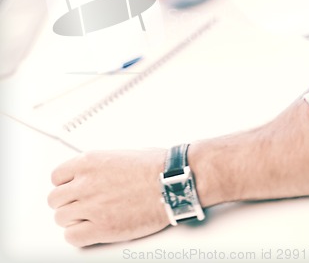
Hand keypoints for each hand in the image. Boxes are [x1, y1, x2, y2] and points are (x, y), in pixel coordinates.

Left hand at [47, 149, 168, 246]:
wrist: (171, 183)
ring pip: (61, 218)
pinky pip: (72, 237)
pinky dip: (78, 235)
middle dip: (66, 202)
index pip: (56, 176)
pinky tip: (90, 230)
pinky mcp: (102, 228)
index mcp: (89, 162)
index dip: (64, 184)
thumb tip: (94, 173)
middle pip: (55, 199)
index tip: (71, 189)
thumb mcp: (120, 154)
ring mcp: (92, 206)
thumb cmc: (155, 167)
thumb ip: (100, 165)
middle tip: (79, 205)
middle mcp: (86, 183)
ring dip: (72, 219)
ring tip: (88, 218)